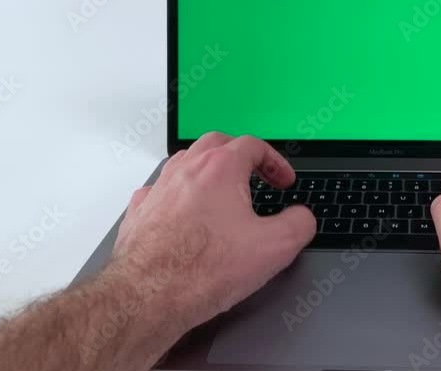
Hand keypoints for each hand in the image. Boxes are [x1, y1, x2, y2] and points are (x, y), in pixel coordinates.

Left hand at [109, 133, 315, 331]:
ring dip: (207, 171)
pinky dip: (177, 196)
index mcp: (220, 168)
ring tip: (221, 192)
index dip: (275, 161)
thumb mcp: (275, 247)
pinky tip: (183, 215)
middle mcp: (186, 170)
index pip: (253, 145)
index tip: (283, 181)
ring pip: (185, 163)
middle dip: (239, 155)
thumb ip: (299, 224)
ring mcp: (158, 190)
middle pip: (216, 144)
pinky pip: (160, 191)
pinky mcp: (139, 213)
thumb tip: (302, 218)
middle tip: (254, 174)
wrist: (147, 296)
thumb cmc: (201, 270)